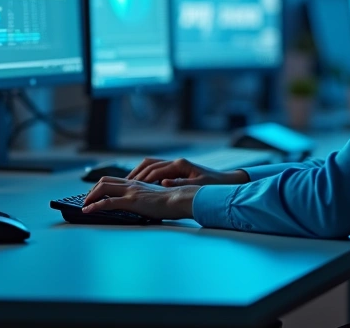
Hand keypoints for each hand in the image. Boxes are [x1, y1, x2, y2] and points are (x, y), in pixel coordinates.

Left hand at [82, 177, 199, 219]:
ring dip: (90, 196)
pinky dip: (94, 206)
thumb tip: (142, 205)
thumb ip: (146, 198)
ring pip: (103, 188)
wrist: (180, 199)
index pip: (113, 180)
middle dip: (92, 191)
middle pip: (104, 181)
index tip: (94, 195)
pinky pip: (107, 202)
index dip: (100, 186)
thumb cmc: (172, 201)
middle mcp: (132, 184)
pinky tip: (87, 211)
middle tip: (86, 201)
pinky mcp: (131, 201)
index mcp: (137, 183)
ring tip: (84, 206)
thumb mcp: (156, 197)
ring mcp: (131, 191)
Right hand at [127, 157, 249, 186]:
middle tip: (124, 184)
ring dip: (139, 172)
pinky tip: (140, 183)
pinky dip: (146, 174)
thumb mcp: (198, 186)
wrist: (225, 181)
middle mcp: (176, 162)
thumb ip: (179, 184)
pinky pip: (157, 169)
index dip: (142, 178)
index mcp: (180, 164)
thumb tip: (162, 183)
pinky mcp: (177, 169)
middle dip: (136, 173)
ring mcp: (176, 164)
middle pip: (149, 164)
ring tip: (128, 183)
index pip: (155, 170)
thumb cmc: (213, 184)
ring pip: (151, 164)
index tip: (130, 186)